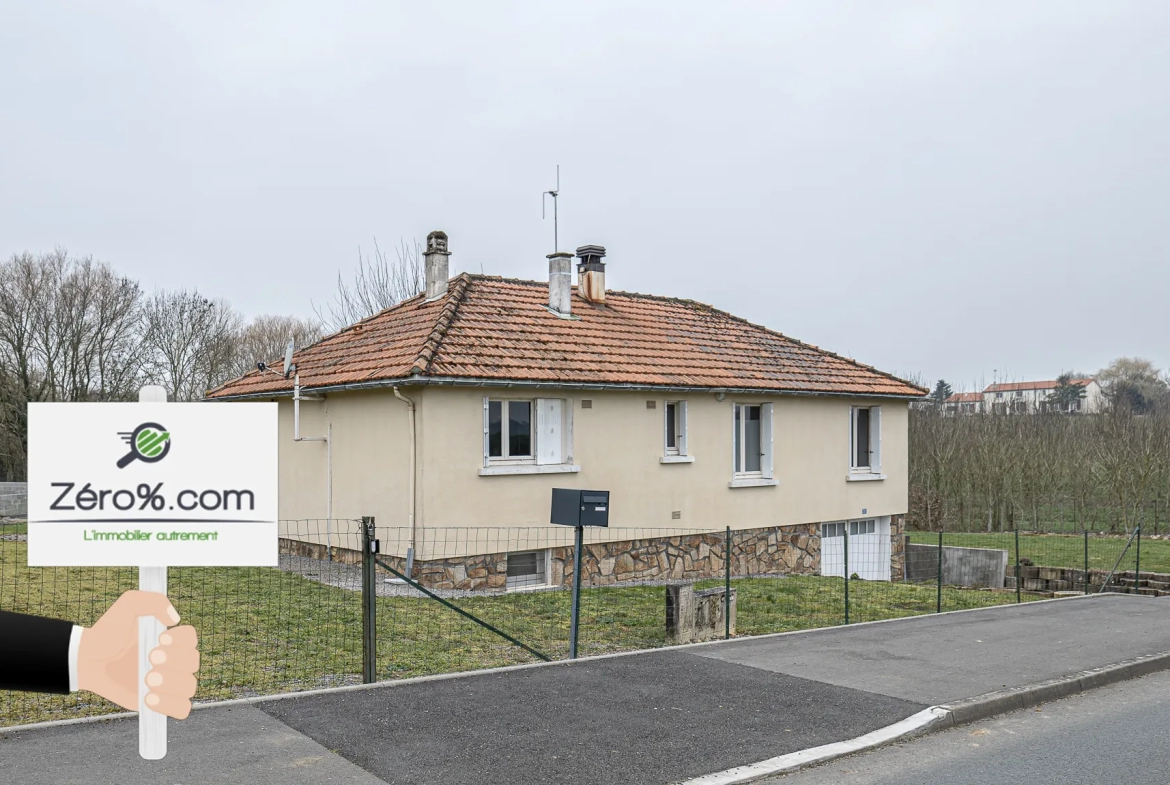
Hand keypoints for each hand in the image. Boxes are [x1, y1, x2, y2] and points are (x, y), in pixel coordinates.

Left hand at [76, 590, 198, 718]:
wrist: (88, 659)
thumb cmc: (108, 631)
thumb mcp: (128, 605)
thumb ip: (153, 600)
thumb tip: (174, 618)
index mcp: (171, 639)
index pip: (191, 639)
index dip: (181, 640)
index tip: (159, 638)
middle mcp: (174, 661)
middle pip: (193, 663)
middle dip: (174, 662)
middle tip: (149, 658)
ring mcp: (167, 683)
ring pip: (189, 687)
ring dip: (171, 683)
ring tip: (147, 680)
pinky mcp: (158, 702)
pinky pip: (181, 709)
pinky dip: (170, 705)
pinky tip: (149, 698)